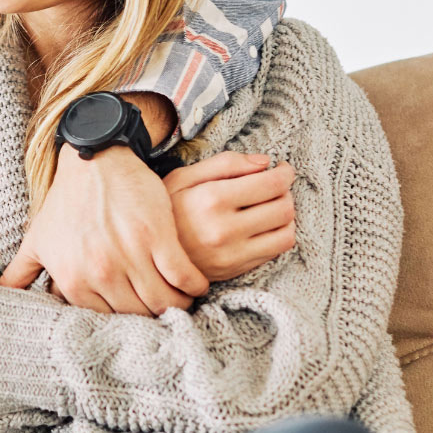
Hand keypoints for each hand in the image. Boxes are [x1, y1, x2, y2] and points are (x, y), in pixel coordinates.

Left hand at [0, 144, 209, 315]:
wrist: (93, 159)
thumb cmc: (65, 201)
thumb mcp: (37, 237)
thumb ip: (21, 271)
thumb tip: (2, 295)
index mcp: (72, 278)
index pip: (107, 322)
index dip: (124, 321)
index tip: (135, 313)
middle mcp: (100, 271)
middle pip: (139, 317)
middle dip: (153, 317)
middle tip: (162, 308)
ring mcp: (130, 255)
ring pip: (165, 303)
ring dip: (178, 306)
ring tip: (180, 298)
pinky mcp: (158, 236)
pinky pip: (185, 278)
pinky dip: (194, 286)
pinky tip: (192, 282)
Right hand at [165, 153, 296, 281]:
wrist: (146, 252)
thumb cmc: (165, 209)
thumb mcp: (183, 177)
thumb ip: (224, 164)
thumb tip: (265, 161)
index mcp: (211, 199)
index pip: (270, 184)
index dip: (284, 173)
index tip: (283, 169)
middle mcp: (224, 229)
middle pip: (283, 208)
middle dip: (286, 193)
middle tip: (276, 186)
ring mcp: (232, 254)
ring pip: (286, 233)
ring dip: (286, 216)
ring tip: (271, 206)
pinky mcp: (236, 270)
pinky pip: (275, 252)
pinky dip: (277, 235)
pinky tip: (262, 226)